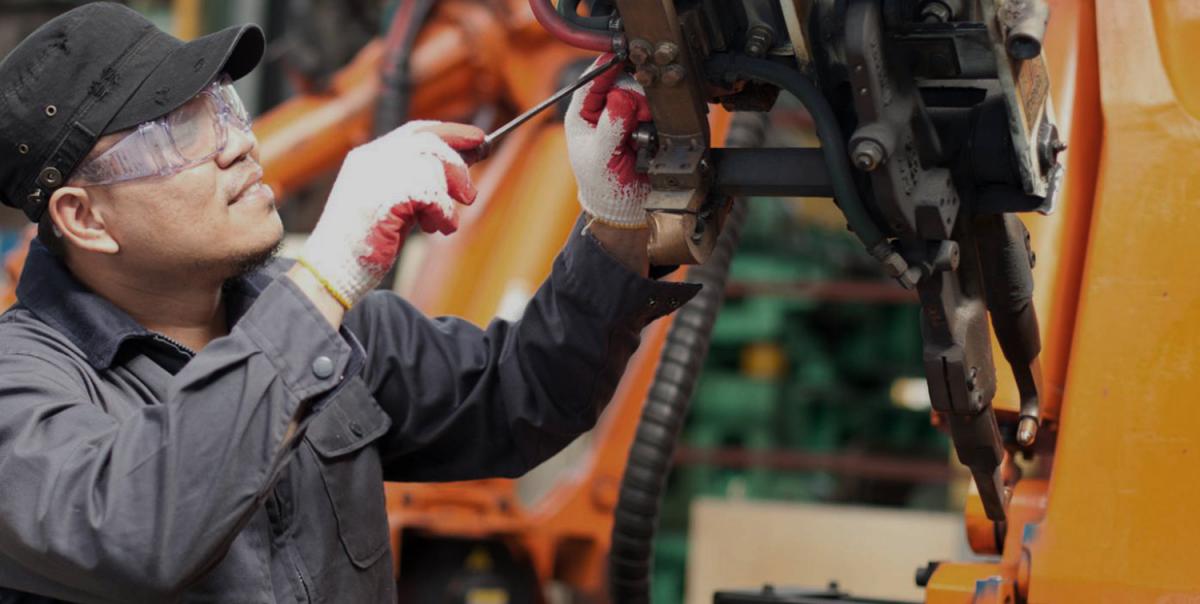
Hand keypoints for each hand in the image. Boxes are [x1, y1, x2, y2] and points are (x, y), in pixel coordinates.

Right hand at [298, 120, 483, 307]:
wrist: (333, 270)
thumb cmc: (365, 242)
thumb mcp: (394, 202)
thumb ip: (419, 182)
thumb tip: (462, 167)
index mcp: (369, 157)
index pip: (416, 132)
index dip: (450, 133)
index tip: (478, 139)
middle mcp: (372, 160)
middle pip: (430, 144)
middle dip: (457, 166)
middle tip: (469, 194)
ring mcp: (376, 177)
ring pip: (433, 169)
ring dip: (447, 200)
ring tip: (439, 223)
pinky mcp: (386, 199)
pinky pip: (433, 197)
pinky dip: (443, 215)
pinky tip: (437, 229)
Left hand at [565, 54, 652, 227]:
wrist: (627, 207)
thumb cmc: (604, 186)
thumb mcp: (602, 157)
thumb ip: (611, 128)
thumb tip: (621, 98)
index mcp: (582, 115)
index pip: (590, 82)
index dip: (605, 69)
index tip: (621, 58)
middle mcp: (602, 112)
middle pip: (620, 84)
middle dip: (633, 96)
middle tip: (639, 116)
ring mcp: (623, 118)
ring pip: (640, 96)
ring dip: (646, 110)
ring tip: (642, 135)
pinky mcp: (643, 125)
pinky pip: (654, 111)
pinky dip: (656, 119)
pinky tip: (652, 136)